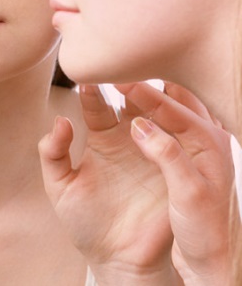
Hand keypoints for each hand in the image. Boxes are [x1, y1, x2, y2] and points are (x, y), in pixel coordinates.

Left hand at [39, 84, 179, 284]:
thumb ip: (53, 154)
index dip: (91, 89)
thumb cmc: (86, 223)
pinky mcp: (171, 165)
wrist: (119, 260)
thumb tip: (61, 121)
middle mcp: (128, 136)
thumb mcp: (60, 187)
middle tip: (118, 68)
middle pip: (130, 99)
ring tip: (140, 84)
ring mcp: (152, 148)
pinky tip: (161, 115)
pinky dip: (169, 125)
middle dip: (125, 82)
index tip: (86, 76)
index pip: (97, 103)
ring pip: (154, 112)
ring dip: (149, 98)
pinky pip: (174, 140)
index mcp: (102, 136)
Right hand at [118, 82, 236, 285]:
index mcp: (209, 142)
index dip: (143, 91)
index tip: (118, 79)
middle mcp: (205, 135)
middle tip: (117, 71)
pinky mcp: (185, 152)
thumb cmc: (204, 231)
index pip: (172, 105)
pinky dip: (150, 107)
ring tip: (122, 82)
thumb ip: (167, 155)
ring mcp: (195, 142)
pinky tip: (134, 107)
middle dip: (145, 82)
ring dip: (147, 92)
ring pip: (170, 103)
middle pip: (173, 95)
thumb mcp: (189, 194)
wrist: (212, 258)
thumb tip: (140, 125)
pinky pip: (166, 118)